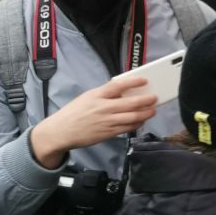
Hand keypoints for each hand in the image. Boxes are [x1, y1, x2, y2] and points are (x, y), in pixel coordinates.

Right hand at [30, 77, 157, 168]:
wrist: (61, 132)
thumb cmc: (74, 113)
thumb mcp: (87, 97)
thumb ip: (104, 94)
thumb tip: (123, 92)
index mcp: (96, 96)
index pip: (118, 86)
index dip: (133, 82)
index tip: (144, 80)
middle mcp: (103, 108)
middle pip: (130, 103)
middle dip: (145, 101)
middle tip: (154, 98)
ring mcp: (107, 122)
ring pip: (132, 117)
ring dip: (145, 113)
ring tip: (153, 110)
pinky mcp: (108, 133)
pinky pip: (127, 128)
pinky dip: (137, 124)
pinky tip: (142, 121)